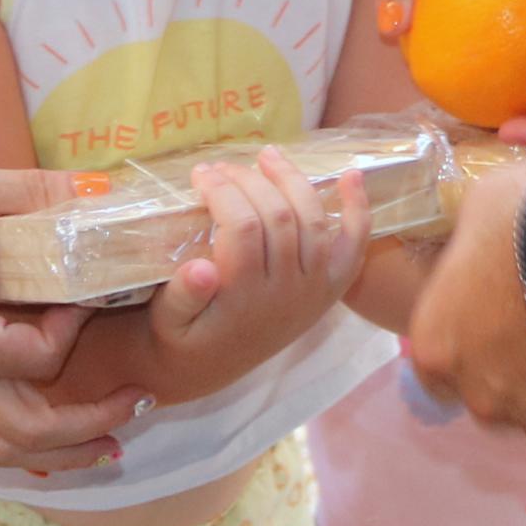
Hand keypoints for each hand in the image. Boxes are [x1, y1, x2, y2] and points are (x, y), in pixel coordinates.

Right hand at [0, 164, 143, 474]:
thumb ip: (36, 194)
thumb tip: (98, 190)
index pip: (40, 357)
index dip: (74, 326)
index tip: (87, 291)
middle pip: (30, 435)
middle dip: (90, 427)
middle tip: (138, 403)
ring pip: (1, 449)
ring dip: (59, 452)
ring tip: (106, 443)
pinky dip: (21, 441)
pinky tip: (48, 427)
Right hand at [152, 148, 369, 369]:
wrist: (208, 369)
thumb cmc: (182, 337)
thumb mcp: (167, 321)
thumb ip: (183, 295)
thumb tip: (200, 267)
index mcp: (244, 299)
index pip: (242, 228)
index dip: (222, 192)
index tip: (199, 174)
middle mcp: (287, 294)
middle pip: (278, 218)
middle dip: (248, 181)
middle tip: (220, 166)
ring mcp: (313, 291)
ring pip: (313, 222)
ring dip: (292, 181)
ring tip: (266, 156)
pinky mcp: (328, 291)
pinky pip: (353, 248)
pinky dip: (358, 211)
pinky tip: (352, 176)